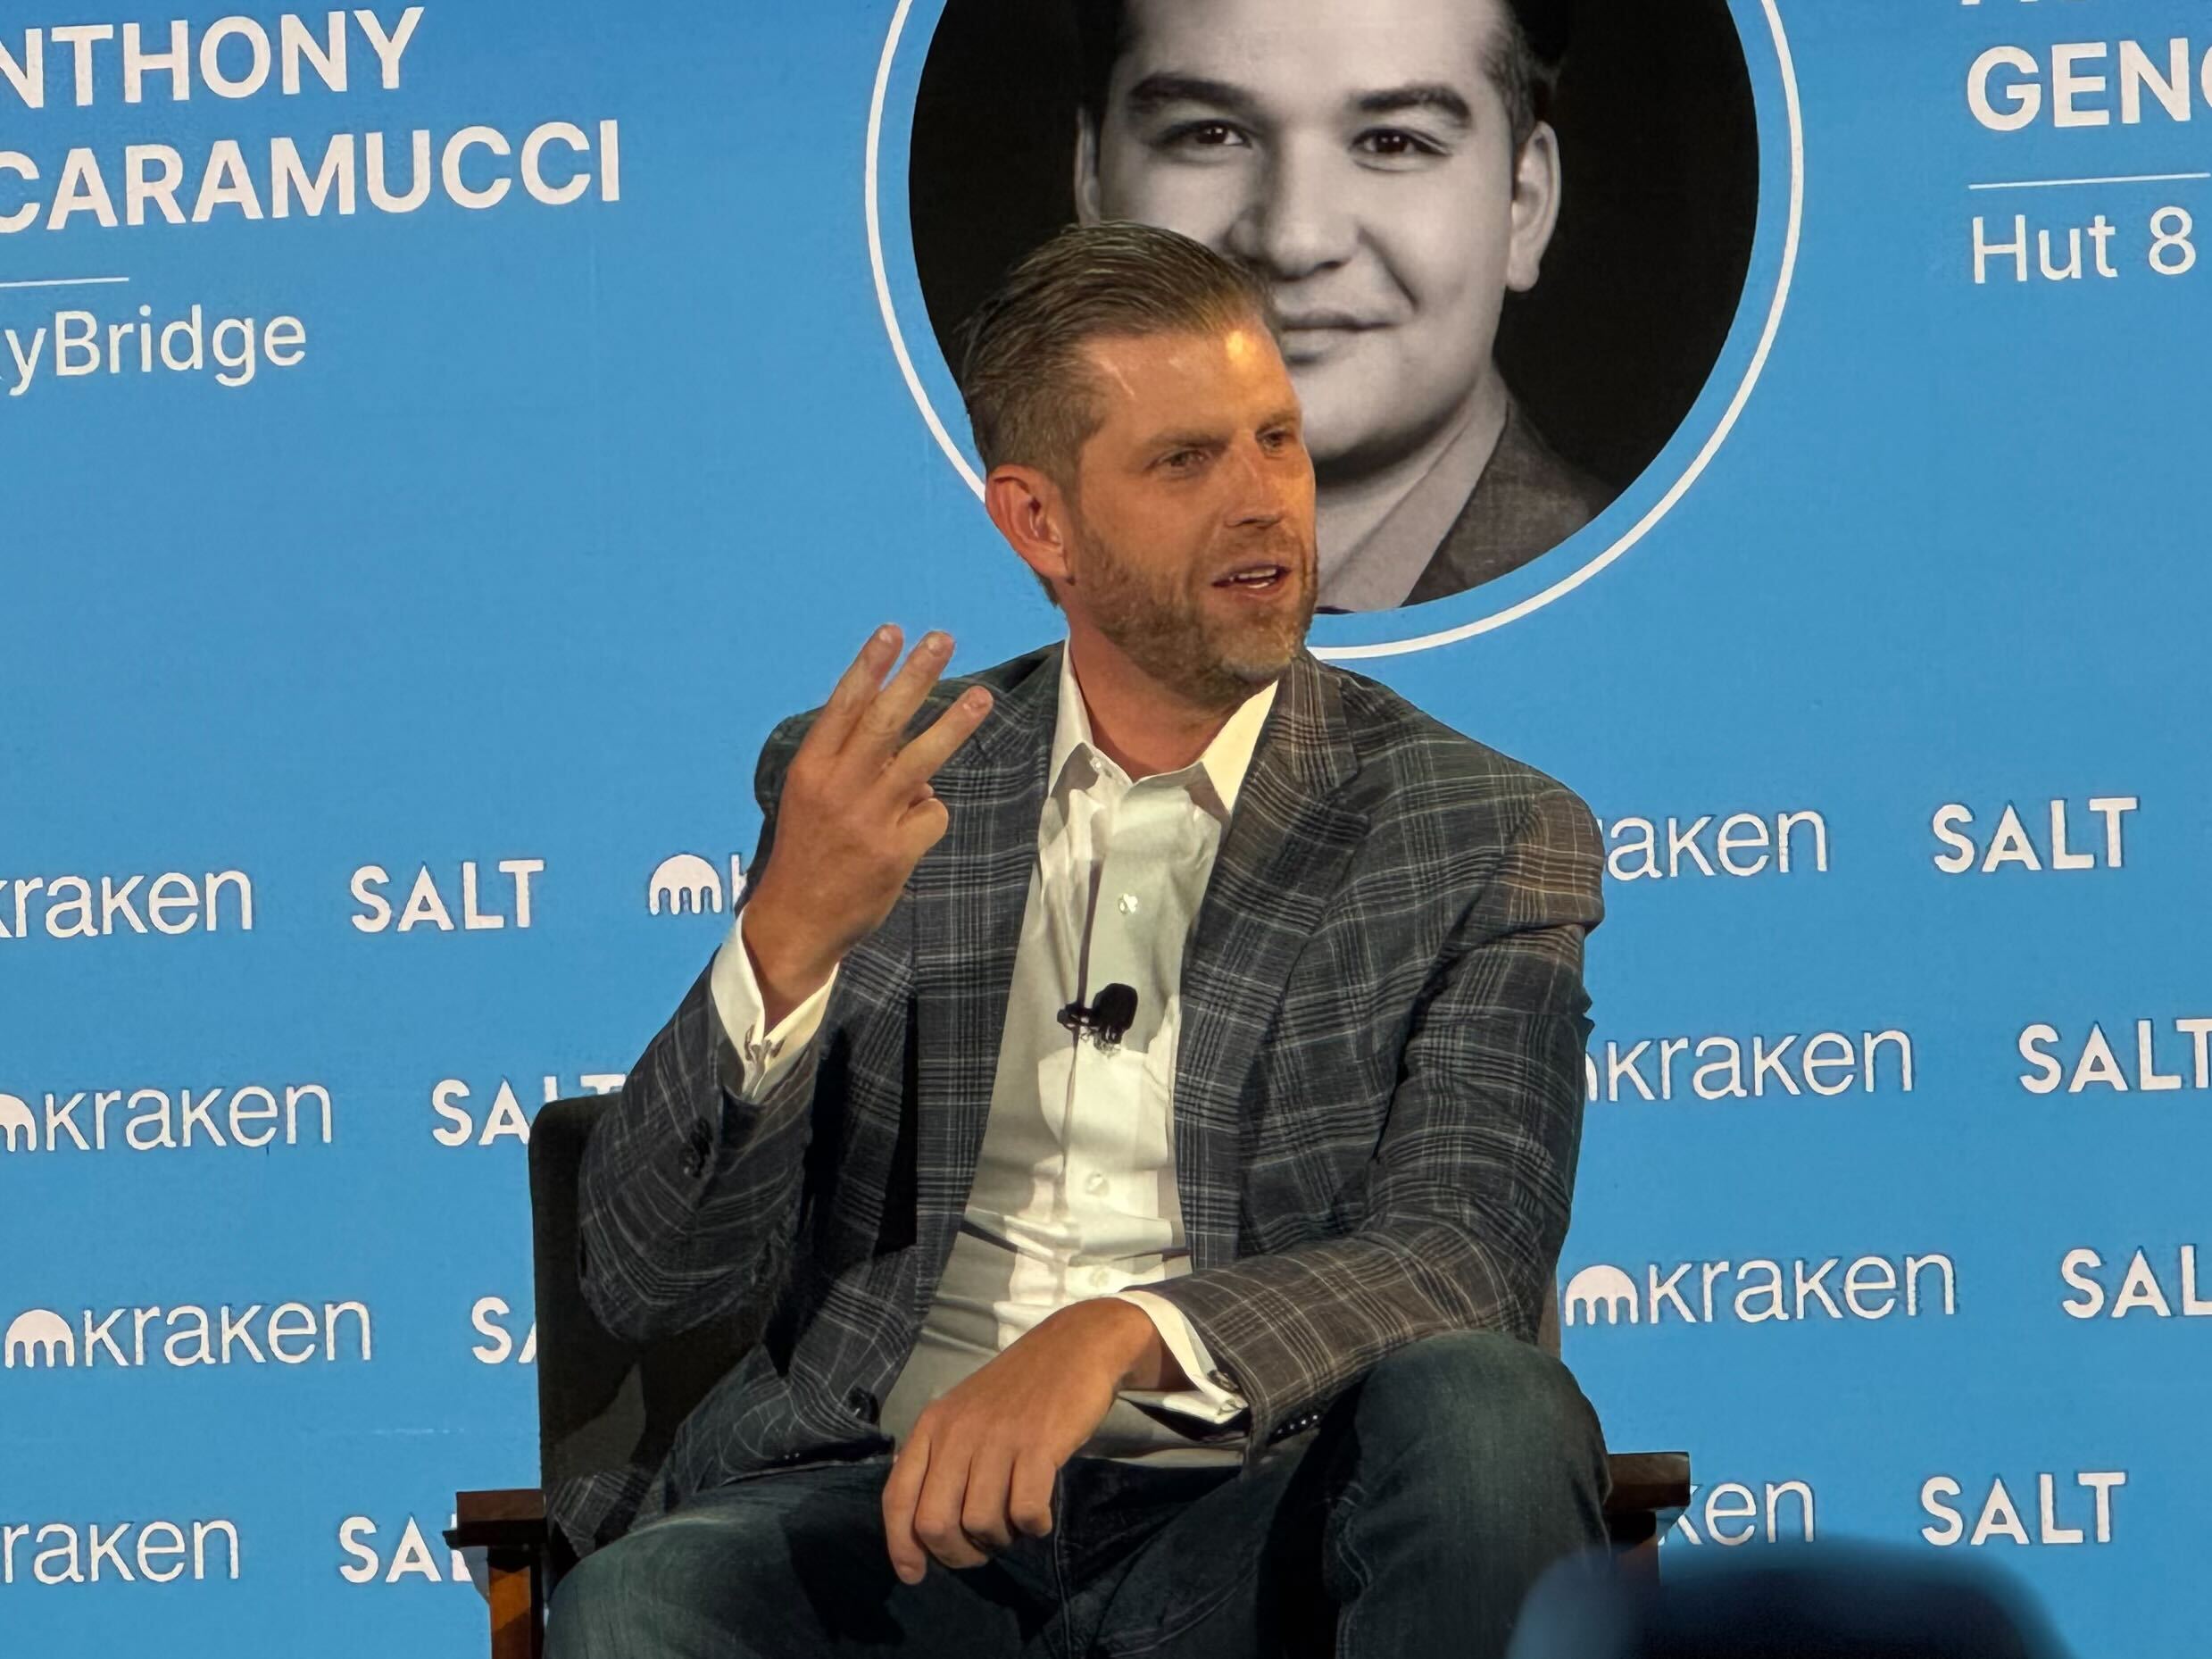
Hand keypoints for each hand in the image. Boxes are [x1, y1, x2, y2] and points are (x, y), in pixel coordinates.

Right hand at [743, 625, 992, 1025]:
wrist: (796, 920)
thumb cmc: (807, 852)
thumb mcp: (810, 798)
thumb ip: (848, 765)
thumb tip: (905, 746)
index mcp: (811, 769)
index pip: (844, 706)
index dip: (870, 666)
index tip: (892, 631)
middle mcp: (839, 787)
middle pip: (885, 720)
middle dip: (916, 676)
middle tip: (942, 641)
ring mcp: (868, 819)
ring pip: (921, 760)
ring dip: (954, 724)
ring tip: (981, 698)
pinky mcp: (894, 851)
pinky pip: (931, 815)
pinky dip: (928, 818)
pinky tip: (907, 836)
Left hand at [880, 1299, 1169, 1582]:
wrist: (1075, 1346)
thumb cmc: (1019, 1389)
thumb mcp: (964, 1414)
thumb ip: (940, 1458)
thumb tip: (920, 1523)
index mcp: (932, 1426)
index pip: (897, 1498)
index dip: (901, 1546)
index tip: (914, 1574)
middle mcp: (956, 1432)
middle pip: (934, 1523)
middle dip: (956, 1554)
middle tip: (981, 1550)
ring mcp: (997, 1437)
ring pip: (979, 1522)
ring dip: (1000, 1539)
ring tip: (1015, 1524)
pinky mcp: (1038, 1444)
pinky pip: (1024, 1511)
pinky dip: (1033, 1526)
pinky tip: (1041, 1517)